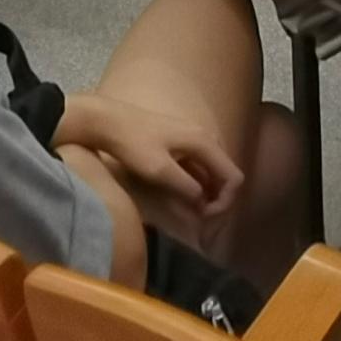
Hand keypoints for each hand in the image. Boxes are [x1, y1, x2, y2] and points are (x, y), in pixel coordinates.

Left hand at [59, 93, 240, 220]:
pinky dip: (198, 184)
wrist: (107, 120)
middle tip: (199, 220)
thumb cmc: (132, 144)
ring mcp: (193, 138)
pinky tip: (184, 197)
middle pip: (226, 175)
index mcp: (204, 142)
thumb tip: (204, 203)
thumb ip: (186, 188)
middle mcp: (205, 137)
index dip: (224, 203)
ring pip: (213, 172)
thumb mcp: (159, 171)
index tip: (203, 218)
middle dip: (218, 200)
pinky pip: (200, 167)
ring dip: (208, 194)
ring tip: (191, 212)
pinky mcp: (181, 143)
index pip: (233, 178)